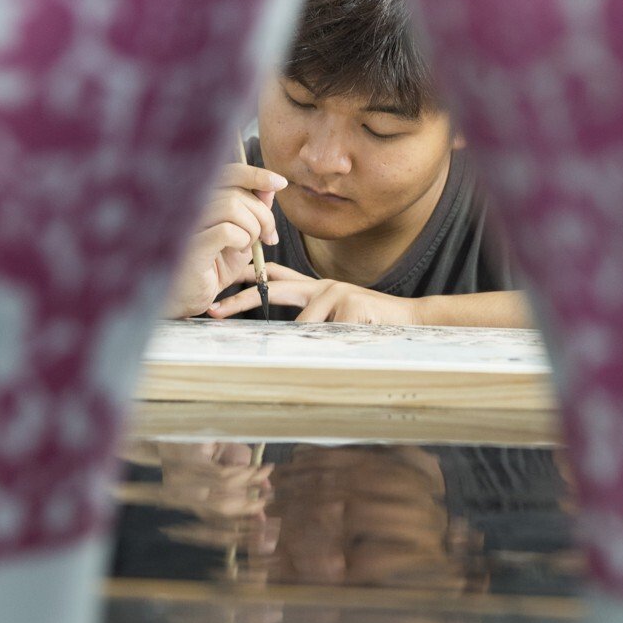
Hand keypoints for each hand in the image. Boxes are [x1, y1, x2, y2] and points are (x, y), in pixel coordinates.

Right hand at [163, 163, 286, 318]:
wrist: (189, 297)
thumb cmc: (212, 266)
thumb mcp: (241, 235)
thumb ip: (254, 210)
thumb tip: (271, 187)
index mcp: (202, 199)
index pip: (230, 173)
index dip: (257, 175)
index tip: (280, 183)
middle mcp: (190, 205)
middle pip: (237, 193)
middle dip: (263, 215)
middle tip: (268, 237)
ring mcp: (187, 223)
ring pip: (233, 207)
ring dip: (252, 229)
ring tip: (248, 246)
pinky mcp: (190, 245)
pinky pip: (227, 230)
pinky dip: (242, 241)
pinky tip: (236, 251)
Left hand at [208, 262, 422, 324]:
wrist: (410, 319)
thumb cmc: (370, 325)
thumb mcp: (335, 322)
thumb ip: (311, 322)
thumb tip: (279, 340)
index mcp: (316, 288)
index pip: (275, 278)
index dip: (247, 279)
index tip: (220, 289)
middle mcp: (322, 284)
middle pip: (272, 288)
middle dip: (240, 300)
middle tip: (212, 311)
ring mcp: (335, 291)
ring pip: (304, 325)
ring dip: (318, 343)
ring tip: (343, 341)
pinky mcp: (349, 303)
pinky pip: (326, 334)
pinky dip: (337, 344)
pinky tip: (356, 339)